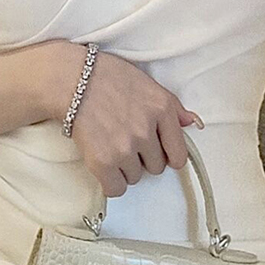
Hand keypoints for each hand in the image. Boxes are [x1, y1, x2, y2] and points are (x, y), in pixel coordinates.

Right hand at [45, 42, 202, 198]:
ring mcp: (126, 148)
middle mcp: (148, 130)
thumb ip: (173, 107)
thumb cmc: (106, 76)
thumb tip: (193, 123)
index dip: (167, 155)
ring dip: (125, 168)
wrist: (70, 79)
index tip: (156, 151)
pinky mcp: (103, 162)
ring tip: (110, 146)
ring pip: (135, 176)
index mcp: (163, 109)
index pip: (179, 154)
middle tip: (125, 141)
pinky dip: (111, 181)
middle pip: (157, 167)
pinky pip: (116, 188)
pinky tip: (104, 166)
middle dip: (144, 158)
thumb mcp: (147, 83)